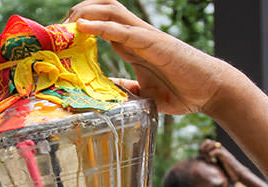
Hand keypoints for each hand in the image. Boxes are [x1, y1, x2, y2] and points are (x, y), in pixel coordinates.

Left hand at [67, 0, 227, 114]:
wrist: (210, 90)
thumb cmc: (183, 91)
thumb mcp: (145, 95)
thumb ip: (126, 91)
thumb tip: (108, 94)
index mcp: (132, 45)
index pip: (100, 25)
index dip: (78, 26)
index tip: (60, 40)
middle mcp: (136, 36)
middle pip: (100, 9)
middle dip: (76, 13)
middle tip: (57, 31)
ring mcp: (144, 37)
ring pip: (109, 11)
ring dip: (84, 13)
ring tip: (65, 24)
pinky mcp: (153, 44)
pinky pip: (123, 30)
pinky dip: (101, 26)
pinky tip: (83, 27)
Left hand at [199, 139, 245, 181]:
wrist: (238, 173)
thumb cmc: (229, 172)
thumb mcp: (217, 166)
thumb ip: (211, 163)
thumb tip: (202, 166)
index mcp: (218, 150)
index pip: (207, 142)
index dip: (202, 148)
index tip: (201, 157)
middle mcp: (220, 148)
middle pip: (208, 141)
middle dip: (203, 149)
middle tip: (202, 157)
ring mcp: (223, 151)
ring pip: (211, 144)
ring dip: (206, 151)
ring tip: (207, 160)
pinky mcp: (225, 155)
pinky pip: (215, 151)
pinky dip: (210, 156)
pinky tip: (210, 161)